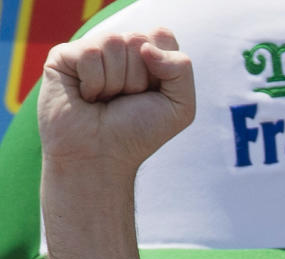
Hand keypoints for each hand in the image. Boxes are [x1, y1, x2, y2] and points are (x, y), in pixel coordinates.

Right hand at [38, 28, 194, 175]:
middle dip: (138, 80)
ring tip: (104, 101)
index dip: (163, 68)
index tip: (150, 94)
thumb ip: (181, 69)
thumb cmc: (138, 134)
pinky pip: (91, 53)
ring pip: (114, 42)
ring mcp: (90, 51)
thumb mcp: (180, 108)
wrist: (101, 158)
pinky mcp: (64, 55)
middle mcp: (118, 50)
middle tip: (123, 102)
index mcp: (145, 57)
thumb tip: (146, 46)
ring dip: (116, 83)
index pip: (162, 36)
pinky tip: (86, 97)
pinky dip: (94, 83)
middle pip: (139, 40)